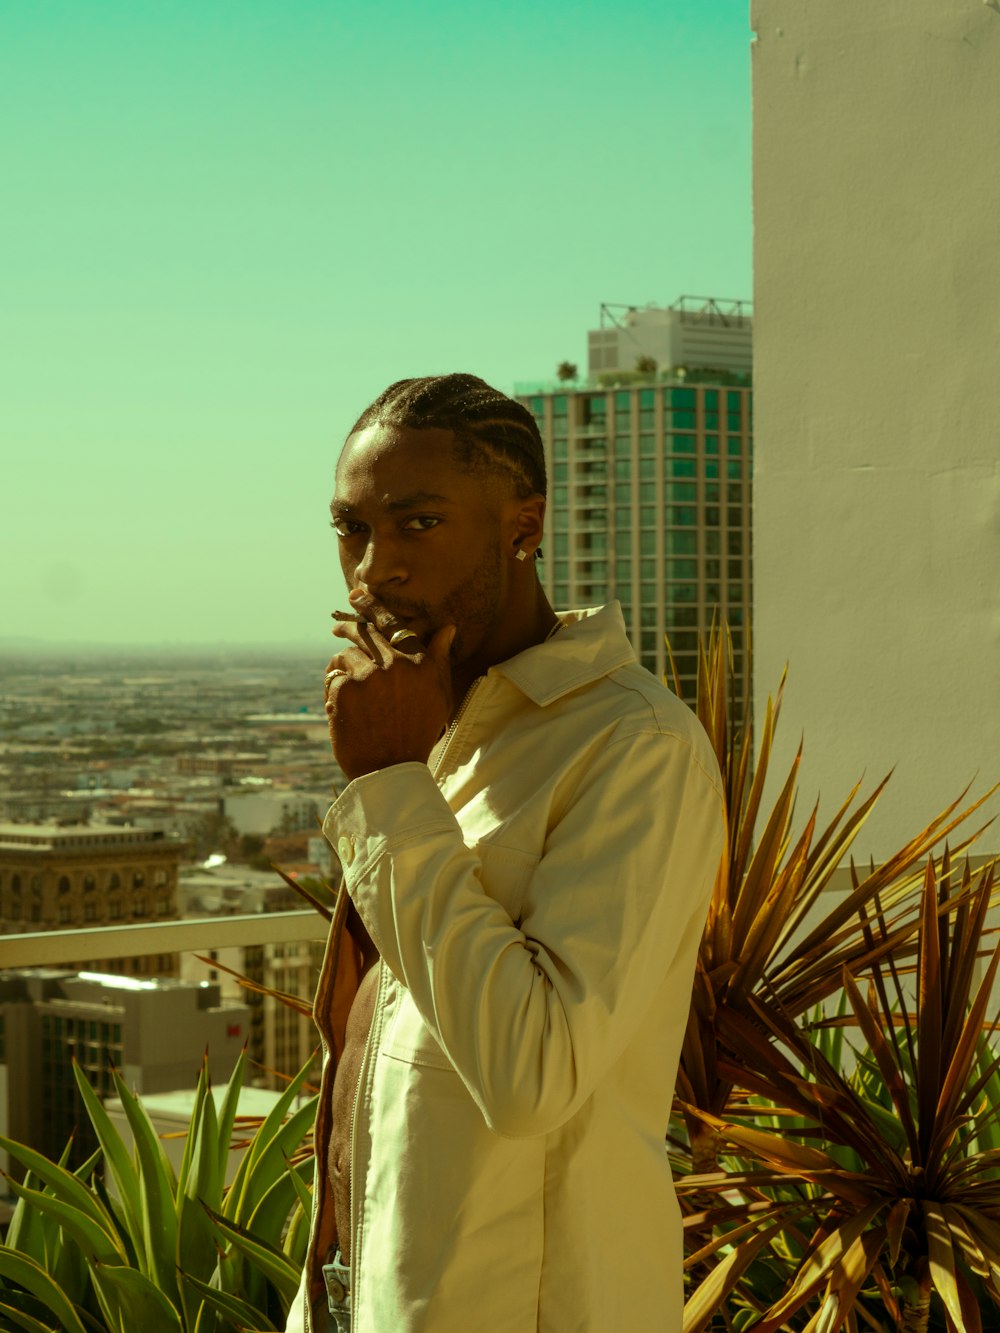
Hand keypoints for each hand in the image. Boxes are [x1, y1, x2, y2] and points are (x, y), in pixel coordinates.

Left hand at [324, 591, 455, 780]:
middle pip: (365, 632)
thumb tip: (447, 627)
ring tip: (342, 676)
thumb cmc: (417, 733)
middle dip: (348, 628)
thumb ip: (438, 659)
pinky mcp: (344, 691)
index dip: (372, 606)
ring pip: (346, 654)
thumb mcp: (438, 696)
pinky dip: (333, 685)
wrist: (391, 770)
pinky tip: (338, 700)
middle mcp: (395, 665)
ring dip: (342, 663)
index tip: (356, 595)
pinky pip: (333, 675)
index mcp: (419, 663)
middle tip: (337, 628)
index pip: (393, 624)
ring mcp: (368, 677)